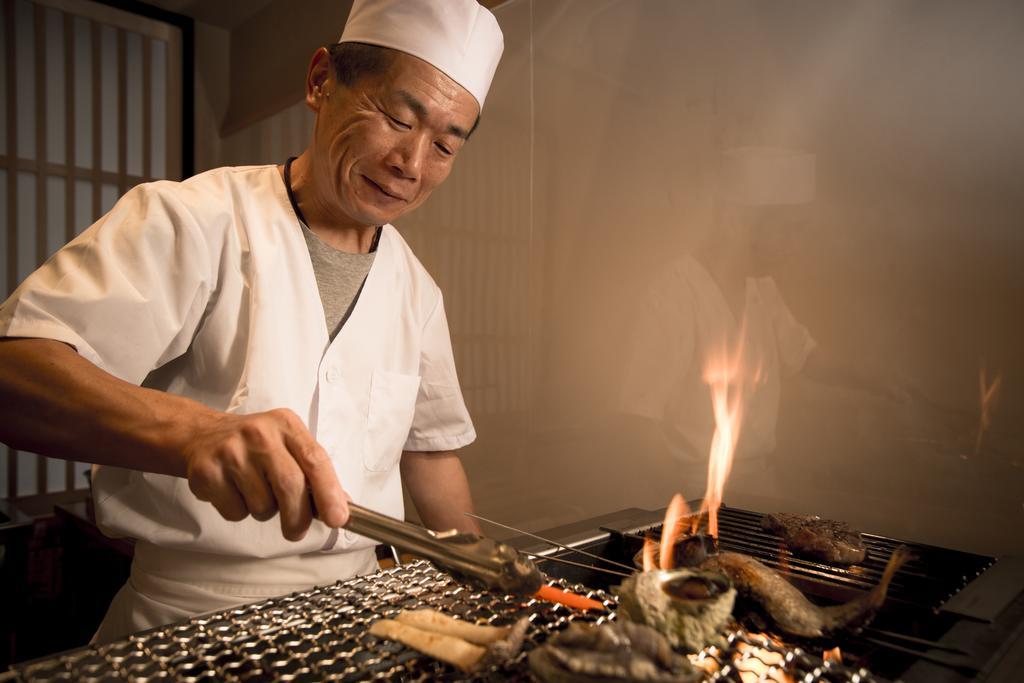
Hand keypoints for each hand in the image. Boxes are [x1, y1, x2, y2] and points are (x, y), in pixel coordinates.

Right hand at [183, 408, 348, 539]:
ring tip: (255, 492)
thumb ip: (313, 472)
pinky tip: (233, 492)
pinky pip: (236, 512)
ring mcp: (231, 452)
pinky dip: (240, 512)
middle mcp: (259, 433)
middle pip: (290, 485)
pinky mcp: (207, 472)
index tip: (338, 518)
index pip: (315, 459)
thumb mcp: (287, 444)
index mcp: (286, 424)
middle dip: (298, 517)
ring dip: (265, 512)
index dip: (329, 491)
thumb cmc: (255, 445)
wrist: (201, 435)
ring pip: (262, 505)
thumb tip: (341, 506)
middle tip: (296, 531)